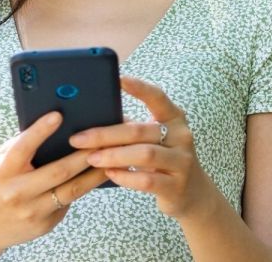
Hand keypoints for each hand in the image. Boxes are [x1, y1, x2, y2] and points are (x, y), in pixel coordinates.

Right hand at [0, 111, 108, 254]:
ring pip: (72, 190)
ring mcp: (32, 211)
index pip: (22, 148)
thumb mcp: (0, 161)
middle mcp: (17, 193)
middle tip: (104, 139)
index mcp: (4, 172)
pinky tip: (101, 175)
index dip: (40, 131)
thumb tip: (53, 122)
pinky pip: (70, 202)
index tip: (58, 115)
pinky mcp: (45, 224)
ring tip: (113, 158)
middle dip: (84, 154)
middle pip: (58, 171)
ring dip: (95, 173)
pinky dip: (86, 187)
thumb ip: (21, 144)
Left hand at [69, 76, 219, 221]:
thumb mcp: (154, 139)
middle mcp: (182, 136)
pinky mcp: (176, 185)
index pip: (157, 97)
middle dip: (106, 134)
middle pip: (140, 130)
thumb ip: (132, 128)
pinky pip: (146, 180)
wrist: (192, 192)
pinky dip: (125, 176)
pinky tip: (110, 174)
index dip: (139, 88)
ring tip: (91, 158)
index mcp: (175, 118)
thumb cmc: (163, 159)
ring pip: (144, 155)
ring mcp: (182, 161)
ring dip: (113, 156)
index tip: (118, 79)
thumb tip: (93, 119)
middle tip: (79, 139)